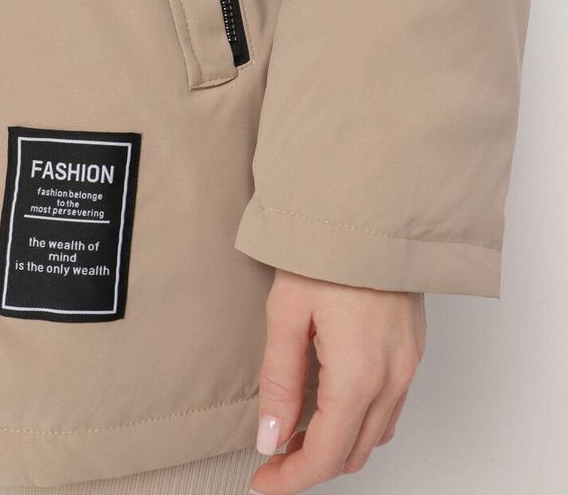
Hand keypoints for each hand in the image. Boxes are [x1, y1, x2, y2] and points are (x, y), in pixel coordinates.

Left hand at [248, 269, 425, 493]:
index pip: (325, 456)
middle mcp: (393, 377)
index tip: (263, 480)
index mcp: (358, 376)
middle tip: (273, 453)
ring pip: (376, 432)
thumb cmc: (329, 250)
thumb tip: (269, 437)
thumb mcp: (287, 313)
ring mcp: (409, 363)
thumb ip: (278, 381)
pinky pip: (391, 405)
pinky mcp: (413, 347)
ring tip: (297, 427)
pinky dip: (360, 419)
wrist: (374, 209)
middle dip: (311, 463)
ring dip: (338, 443)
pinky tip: (332, 401)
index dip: (290, 479)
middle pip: (353, 452)